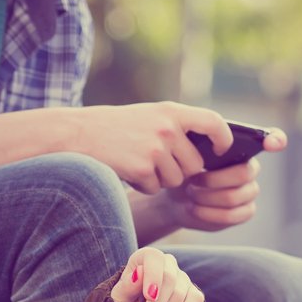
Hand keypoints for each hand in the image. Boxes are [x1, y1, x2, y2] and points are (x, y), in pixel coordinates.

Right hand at [71, 101, 236, 194]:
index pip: (213, 123)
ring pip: (175, 180)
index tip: (219, 150)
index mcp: (172, 112)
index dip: (223, 139)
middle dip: (180, 170)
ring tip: (138, 162)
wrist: (78, 133)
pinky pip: (154, 188)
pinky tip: (127, 169)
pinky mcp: (142, 169)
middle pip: (194, 164)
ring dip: (159, 179)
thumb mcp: (149, 116)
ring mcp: (156, 149)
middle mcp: (168, 129)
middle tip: (156, 162)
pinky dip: (142, 185)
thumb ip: (176, 126)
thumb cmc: (115, 126)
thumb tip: (205, 153)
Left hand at [109, 247, 205, 301]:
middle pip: (168, 281)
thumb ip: (127, 286)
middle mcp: (167, 263)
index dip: (153, 276)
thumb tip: (138, 273)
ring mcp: (182, 278)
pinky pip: (196, 301)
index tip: (149, 296)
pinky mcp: (193, 293)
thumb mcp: (119, 296)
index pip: (154, 259)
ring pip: (180, 294)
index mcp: (146, 257)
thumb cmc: (125, 301)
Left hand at [131, 130, 286, 238]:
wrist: (172, 196)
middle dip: (213, 179)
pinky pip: (231, 215)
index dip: (275, 140)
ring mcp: (249, 192)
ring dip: (206, 197)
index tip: (272, 143)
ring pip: (234, 196)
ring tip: (190, 192)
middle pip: (244, 173)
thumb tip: (204, 130)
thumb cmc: (181, 169)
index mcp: (241, 148)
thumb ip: (197, 139)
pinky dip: (208, 213)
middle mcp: (250, 169)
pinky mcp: (244, 212)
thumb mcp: (184, 151)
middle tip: (193, 180)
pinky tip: (194, 208)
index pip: (272, 139)